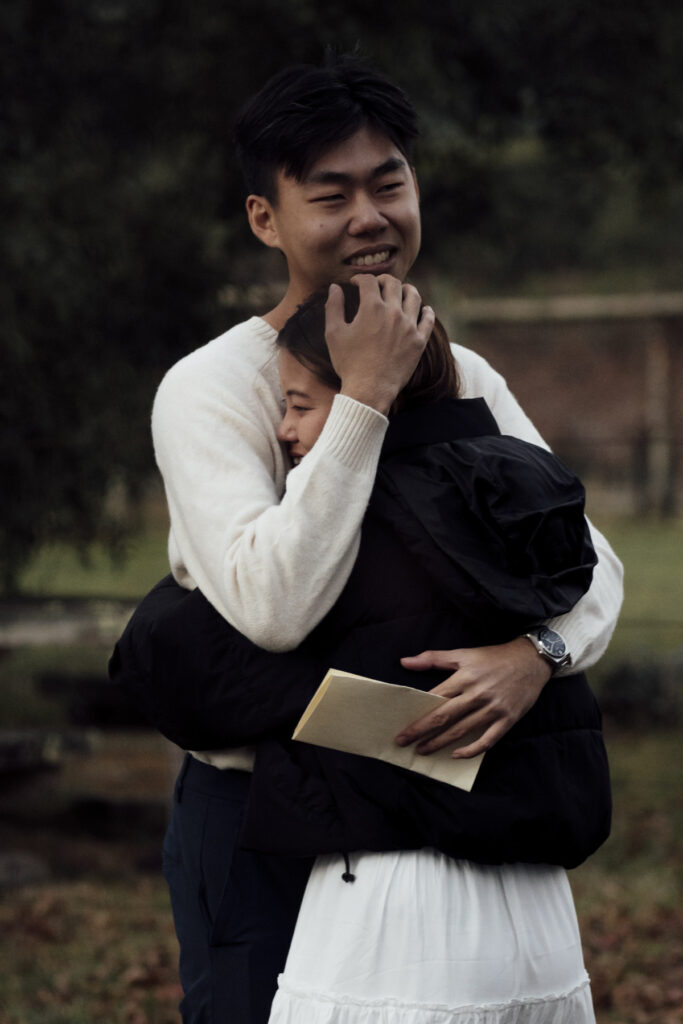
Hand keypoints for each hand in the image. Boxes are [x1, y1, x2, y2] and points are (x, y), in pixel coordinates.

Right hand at [325, 274, 434, 414]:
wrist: (369, 390)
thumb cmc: (348, 363)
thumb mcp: (334, 334)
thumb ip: (333, 307)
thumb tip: (335, 287)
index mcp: (371, 308)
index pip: (368, 281)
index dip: (360, 279)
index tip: (356, 284)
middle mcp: (393, 312)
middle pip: (393, 283)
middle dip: (383, 280)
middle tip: (377, 285)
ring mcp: (409, 326)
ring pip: (414, 296)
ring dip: (406, 289)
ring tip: (401, 292)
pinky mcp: (419, 341)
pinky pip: (428, 319)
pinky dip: (426, 311)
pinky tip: (423, 309)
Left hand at [394, 638, 551, 758]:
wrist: (531, 661)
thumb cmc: (494, 657)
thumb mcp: (463, 653)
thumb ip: (432, 658)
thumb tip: (404, 662)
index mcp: (464, 677)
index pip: (434, 699)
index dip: (417, 715)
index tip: (402, 728)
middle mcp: (477, 694)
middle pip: (444, 717)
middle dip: (421, 732)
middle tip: (403, 743)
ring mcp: (492, 709)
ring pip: (461, 730)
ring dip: (440, 743)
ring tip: (423, 751)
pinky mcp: (507, 720)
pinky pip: (487, 740)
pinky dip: (471, 750)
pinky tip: (456, 755)